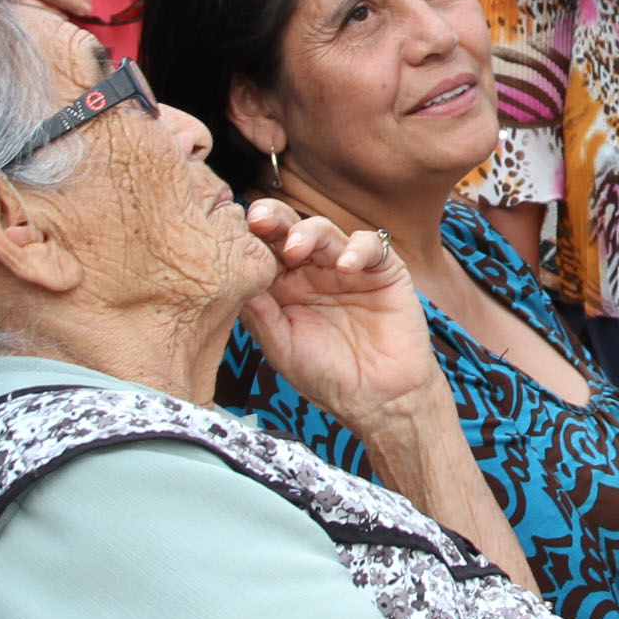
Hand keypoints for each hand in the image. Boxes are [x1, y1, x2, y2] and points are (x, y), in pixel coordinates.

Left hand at [240, 203, 440, 427]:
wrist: (379, 399)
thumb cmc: (328, 377)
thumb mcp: (283, 350)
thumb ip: (261, 318)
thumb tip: (234, 285)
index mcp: (284, 287)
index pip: (264, 251)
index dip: (250, 238)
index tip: (234, 234)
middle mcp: (313, 272)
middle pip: (291, 231)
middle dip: (274, 219)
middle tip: (259, 219)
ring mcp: (347, 268)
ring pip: (326, 231)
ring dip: (309, 232)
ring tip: (296, 248)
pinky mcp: (383, 271)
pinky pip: (371, 246)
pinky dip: (358, 249)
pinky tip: (345, 267)